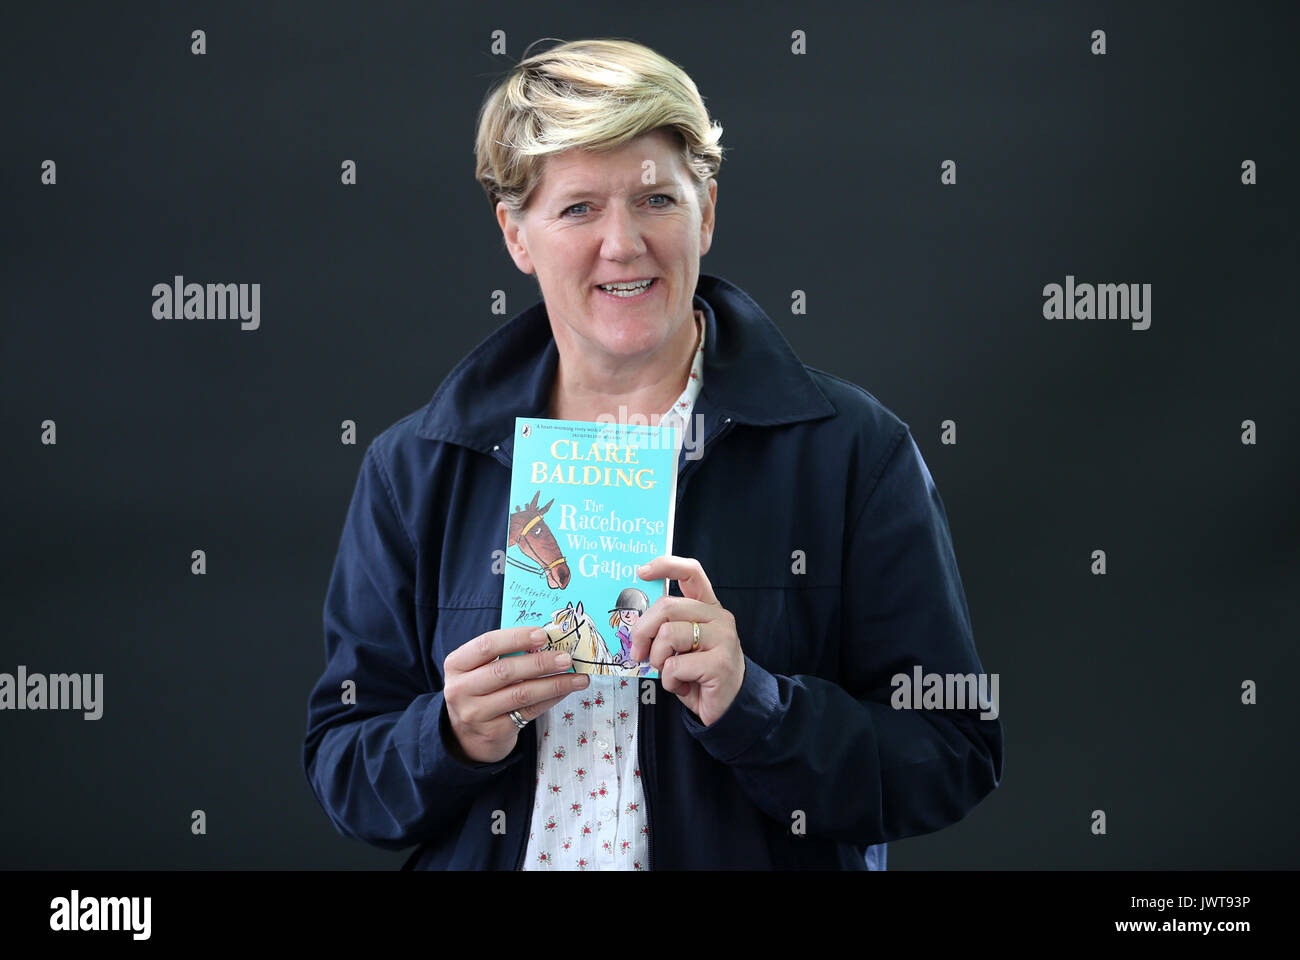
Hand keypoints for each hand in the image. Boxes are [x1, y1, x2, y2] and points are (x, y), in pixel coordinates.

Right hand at [443, 626, 590, 763]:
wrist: (466, 735)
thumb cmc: (479, 690)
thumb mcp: (478, 670)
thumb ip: (502, 654)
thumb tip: (546, 639)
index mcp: (456, 664)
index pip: (486, 645)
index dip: (516, 637)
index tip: (542, 635)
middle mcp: (460, 689)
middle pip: (505, 671)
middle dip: (540, 662)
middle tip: (566, 657)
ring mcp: (476, 713)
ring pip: (521, 694)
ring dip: (554, 683)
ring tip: (578, 677)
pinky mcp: (494, 732)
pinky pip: (529, 711)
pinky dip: (551, 698)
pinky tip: (566, 690)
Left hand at [629, 555, 745, 726]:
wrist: (728, 707)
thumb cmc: (699, 674)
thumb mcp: (683, 644)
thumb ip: (667, 626)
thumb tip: (636, 622)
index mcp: (708, 608)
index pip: (691, 572)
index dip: (665, 566)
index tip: (641, 572)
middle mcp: (718, 617)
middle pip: (667, 607)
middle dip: (643, 632)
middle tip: (638, 653)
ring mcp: (722, 639)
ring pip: (668, 634)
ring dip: (657, 659)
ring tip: (669, 672)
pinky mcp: (720, 663)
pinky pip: (675, 665)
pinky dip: (669, 680)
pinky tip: (682, 686)